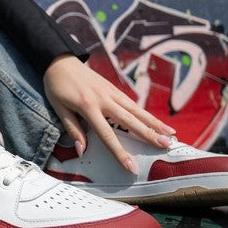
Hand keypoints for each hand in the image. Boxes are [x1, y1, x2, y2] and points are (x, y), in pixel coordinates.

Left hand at [42, 54, 176, 171]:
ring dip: (154, 123)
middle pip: (130, 121)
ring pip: (136, 110)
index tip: (131, 166)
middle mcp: (104, 99)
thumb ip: (73, 129)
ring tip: (171, 134)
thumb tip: (82, 151)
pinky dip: (145, 113)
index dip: (120, 152)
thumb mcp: (59, 108)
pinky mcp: (113, 88)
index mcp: (88, 107)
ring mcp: (111, 92)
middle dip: (149, 135)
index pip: (107, 135)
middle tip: (166, 146)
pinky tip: (156, 122)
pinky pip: (132, 103)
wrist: (60, 60)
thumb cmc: (56, 86)